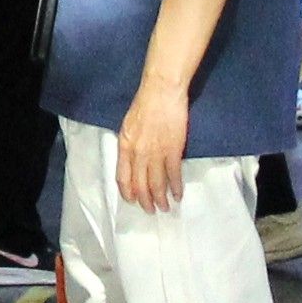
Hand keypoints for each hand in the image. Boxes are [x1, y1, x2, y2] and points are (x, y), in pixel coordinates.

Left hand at [114, 92, 187, 211]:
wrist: (161, 92)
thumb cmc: (144, 104)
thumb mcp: (128, 125)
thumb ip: (130, 144)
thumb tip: (133, 160)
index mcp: (124, 146)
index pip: (122, 177)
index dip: (127, 192)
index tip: (132, 201)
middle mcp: (137, 153)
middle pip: (140, 184)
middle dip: (145, 201)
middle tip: (151, 210)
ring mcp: (155, 153)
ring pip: (157, 184)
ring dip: (161, 199)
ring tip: (165, 208)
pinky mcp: (173, 150)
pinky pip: (173, 175)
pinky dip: (176, 187)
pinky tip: (179, 195)